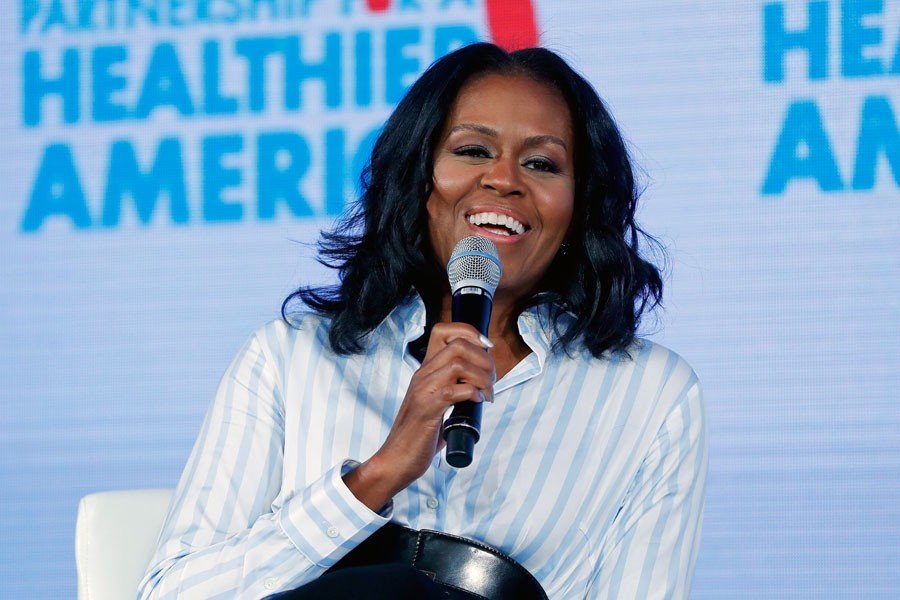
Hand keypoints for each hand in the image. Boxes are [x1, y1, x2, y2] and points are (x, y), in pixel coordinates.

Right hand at [343, 323, 494, 510]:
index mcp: (425, 370)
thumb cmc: (419, 436)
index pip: (444, 331)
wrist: (396, 460)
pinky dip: (474, 394)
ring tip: (487, 394)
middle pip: (458, 344)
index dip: (470, 332)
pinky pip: (456, 390)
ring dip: (482, 377)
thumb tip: (480, 388)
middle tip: (491, 381)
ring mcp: (424, 389)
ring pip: (459, 363)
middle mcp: (423, 374)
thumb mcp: (437, 404)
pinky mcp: (428, 408)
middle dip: (484, 360)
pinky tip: (477, 403)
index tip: (486, 349)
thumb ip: (453, 391)